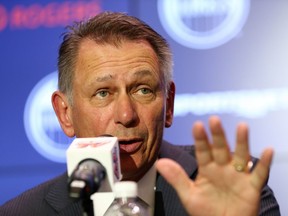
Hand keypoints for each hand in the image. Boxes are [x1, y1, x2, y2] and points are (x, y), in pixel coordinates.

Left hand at [156, 116, 272, 215]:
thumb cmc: (206, 211)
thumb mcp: (189, 194)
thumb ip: (176, 178)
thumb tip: (159, 163)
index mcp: (207, 169)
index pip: (203, 151)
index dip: (200, 139)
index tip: (197, 125)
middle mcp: (222, 168)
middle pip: (220, 149)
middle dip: (218, 135)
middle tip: (214, 120)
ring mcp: (237, 176)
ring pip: (240, 156)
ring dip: (241, 142)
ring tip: (242, 127)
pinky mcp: (251, 187)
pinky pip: (259, 174)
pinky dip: (264, 163)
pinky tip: (267, 150)